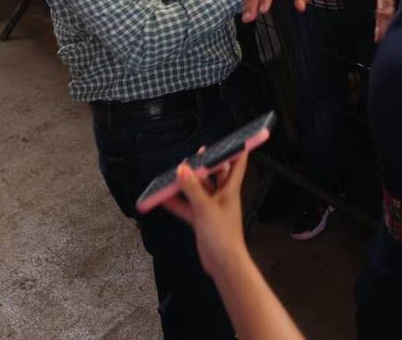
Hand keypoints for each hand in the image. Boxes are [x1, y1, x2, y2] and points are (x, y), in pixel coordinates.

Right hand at [161, 152, 250, 276]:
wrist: (223, 262)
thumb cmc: (222, 234)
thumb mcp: (205, 207)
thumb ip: (192, 188)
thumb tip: (182, 169)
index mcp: (230, 190)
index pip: (237, 165)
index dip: (236, 151)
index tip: (233, 139)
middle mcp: (222, 196)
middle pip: (216, 175)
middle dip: (207, 165)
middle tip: (195, 155)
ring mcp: (212, 208)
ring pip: (199, 191)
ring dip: (188, 184)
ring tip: (176, 173)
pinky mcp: (202, 220)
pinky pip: (188, 207)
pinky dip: (178, 203)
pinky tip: (163, 198)